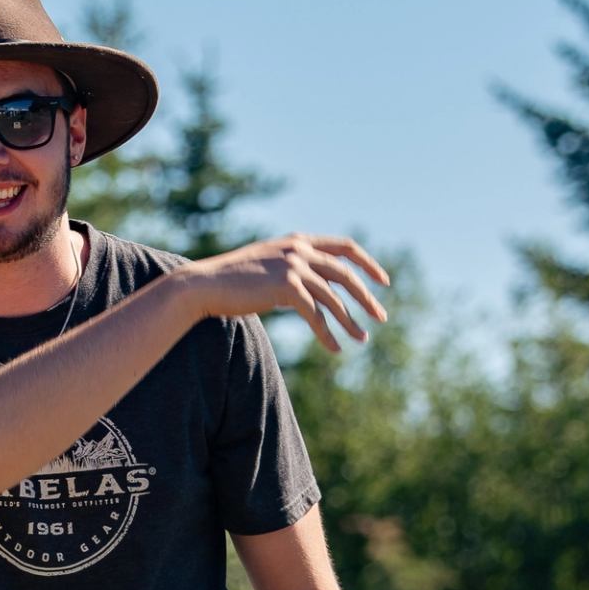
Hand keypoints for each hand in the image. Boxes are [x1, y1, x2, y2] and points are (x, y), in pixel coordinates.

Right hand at [186, 235, 388, 356]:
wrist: (205, 284)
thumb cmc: (232, 280)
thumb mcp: (268, 265)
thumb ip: (292, 269)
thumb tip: (314, 291)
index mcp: (298, 241)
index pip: (345, 247)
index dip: (368, 263)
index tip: (383, 281)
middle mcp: (299, 250)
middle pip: (345, 274)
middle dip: (366, 297)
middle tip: (381, 317)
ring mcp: (293, 267)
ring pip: (333, 298)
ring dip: (350, 321)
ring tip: (362, 339)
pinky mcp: (286, 288)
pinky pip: (316, 315)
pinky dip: (327, 334)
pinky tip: (335, 348)